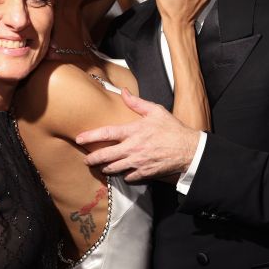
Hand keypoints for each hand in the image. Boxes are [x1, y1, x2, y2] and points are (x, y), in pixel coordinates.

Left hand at [76, 88, 200, 181]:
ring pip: (113, 169)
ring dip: (105, 168)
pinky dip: (123, 175)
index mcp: (133, 132)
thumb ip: (137, 103)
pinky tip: (123, 172)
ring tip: (102, 166)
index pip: (106, 134)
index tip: (79, 138)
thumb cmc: (172, 129)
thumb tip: (123, 91)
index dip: (90, 136)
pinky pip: (127, 177)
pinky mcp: (144, 173)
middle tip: (86, 160)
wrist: (188, 149)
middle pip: (105, 156)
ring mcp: (137, 163)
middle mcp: (132, 149)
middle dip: (92, 159)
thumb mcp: (156, 111)